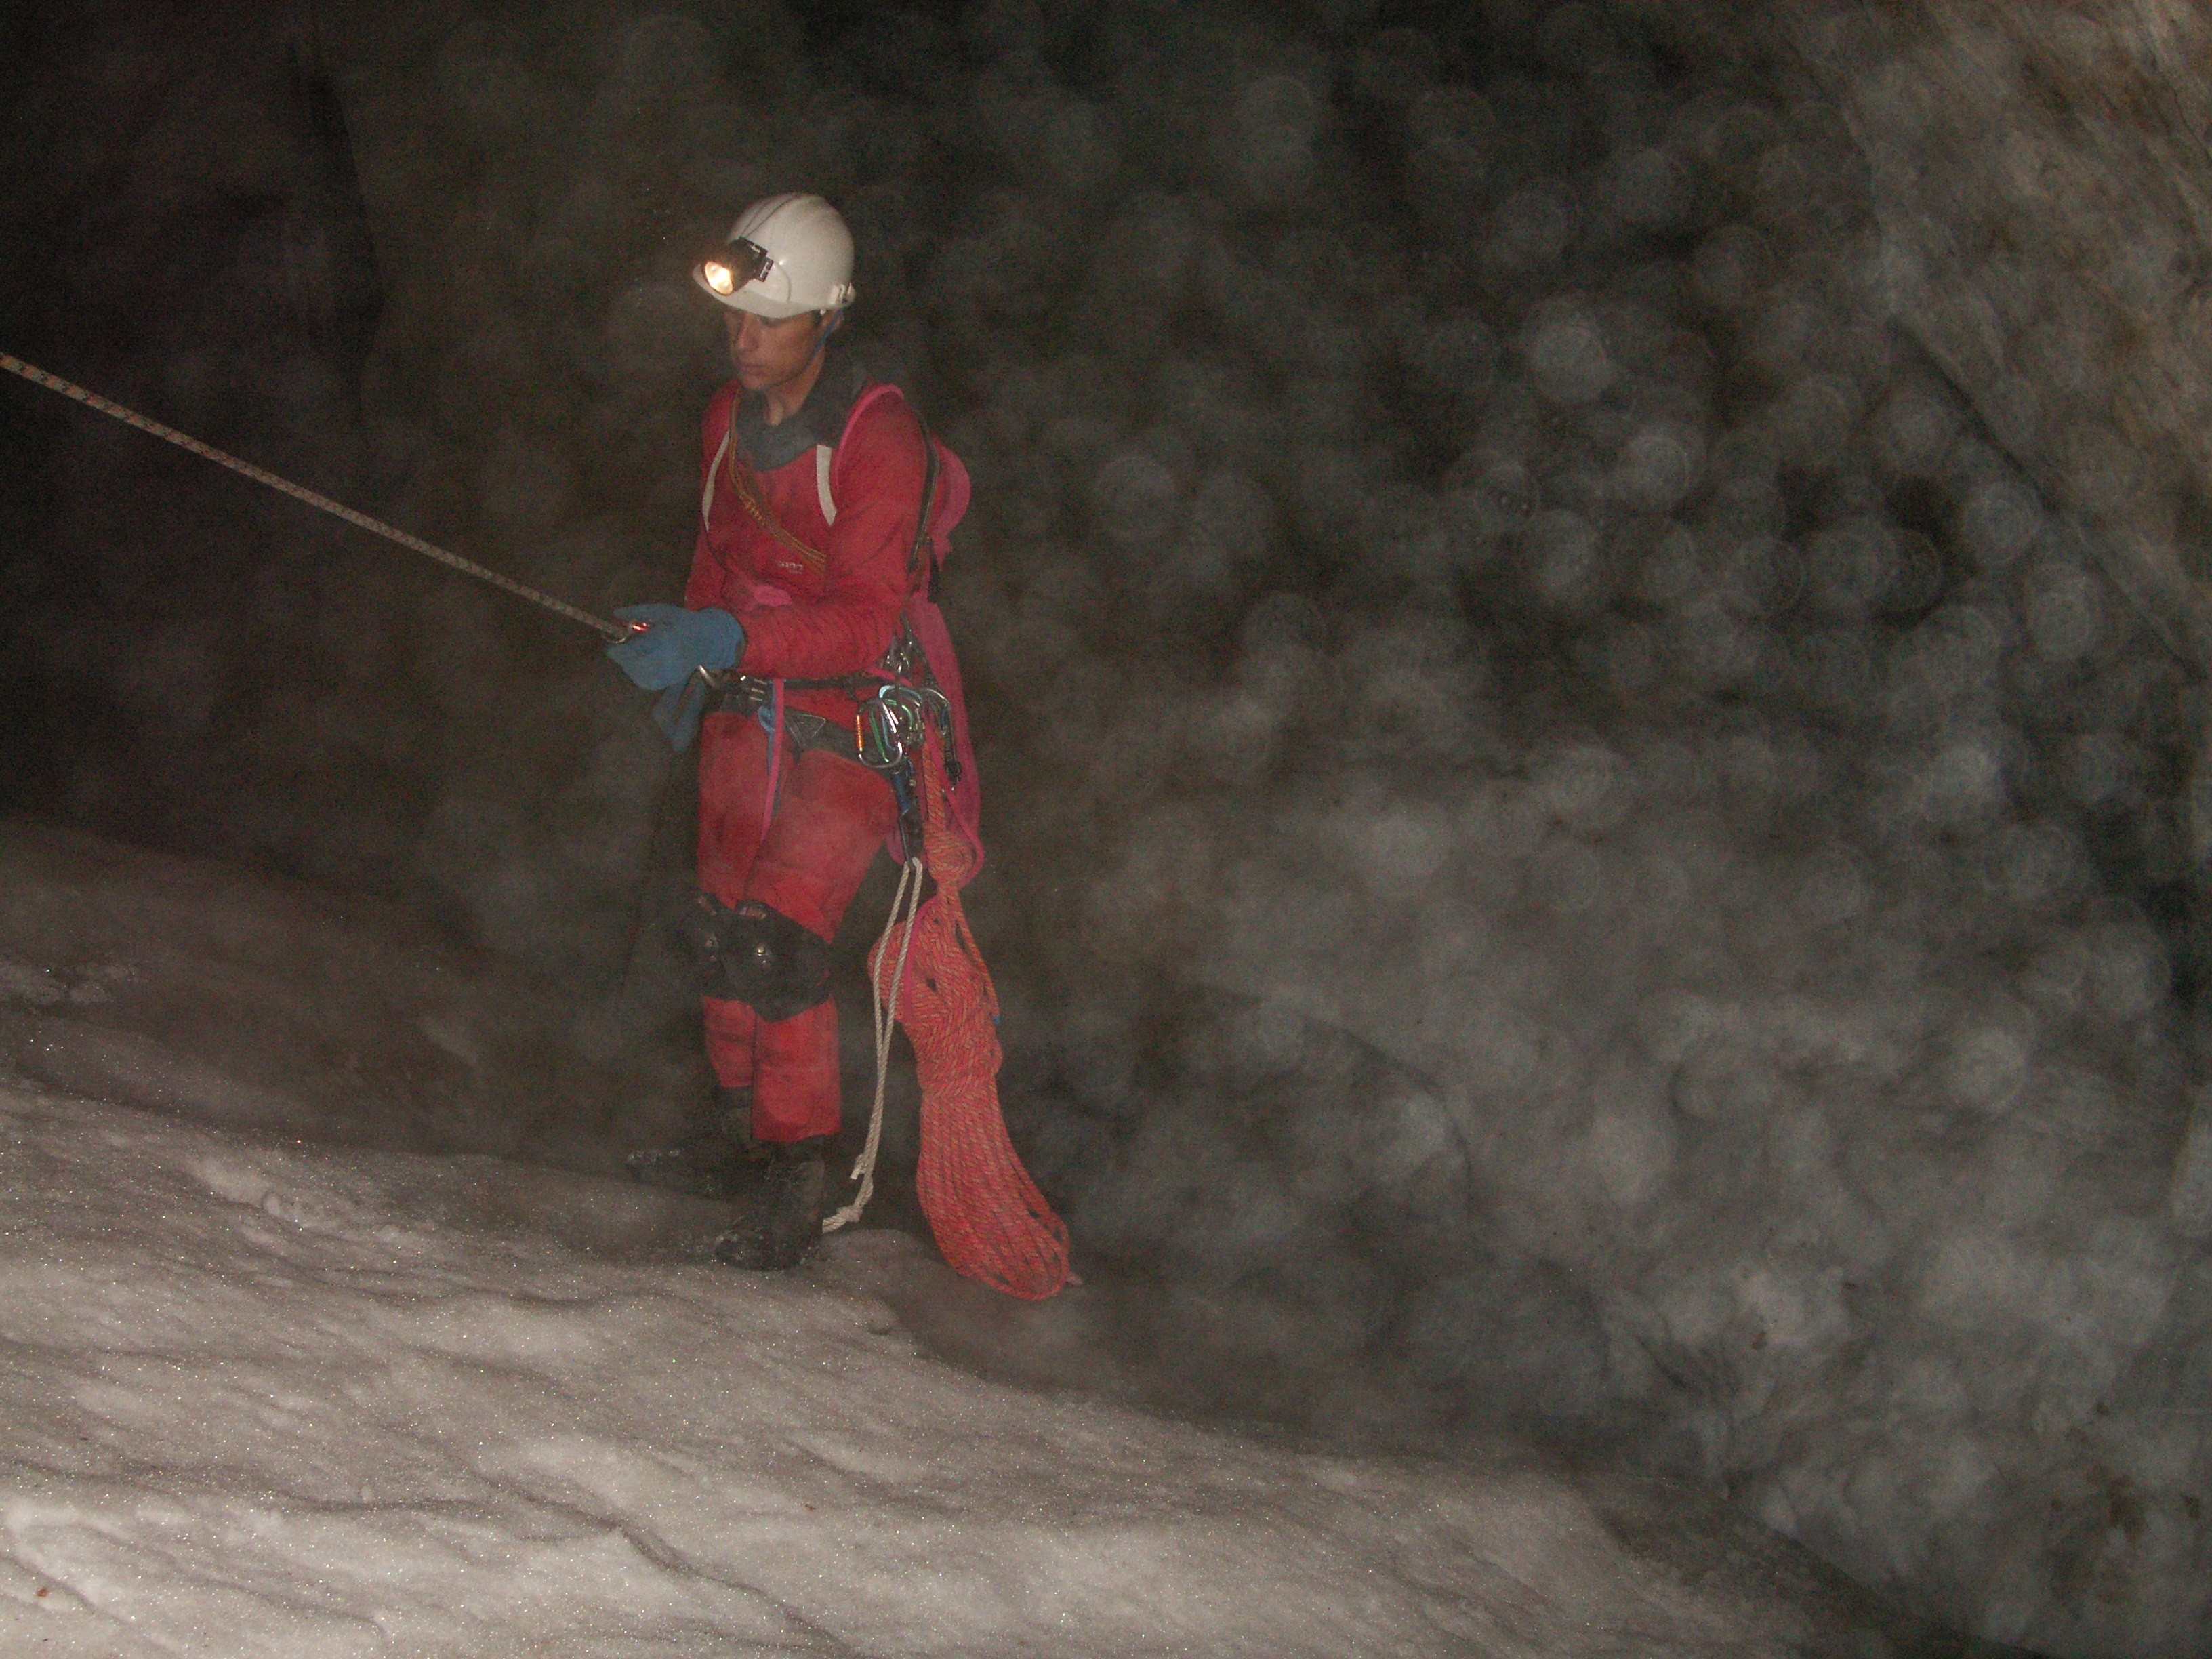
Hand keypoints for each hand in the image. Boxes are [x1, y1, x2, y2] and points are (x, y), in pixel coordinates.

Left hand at [605, 604, 744, 690]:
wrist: (707, 639)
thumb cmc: (682, 622)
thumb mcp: (661, 610)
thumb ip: (638, 611)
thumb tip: (615, 613)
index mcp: (663, 638)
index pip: (634, 650)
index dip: (618, 651)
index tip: (611, 647)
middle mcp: (667, 658)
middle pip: (634, 665)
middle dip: (622, 659)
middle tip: (619, 651)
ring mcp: (670, 672)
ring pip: (639, 676)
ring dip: (629, 667)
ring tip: (632, 657)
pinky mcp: (671, 680)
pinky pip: (648, 683)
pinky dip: (639, 676)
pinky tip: (640, 666)